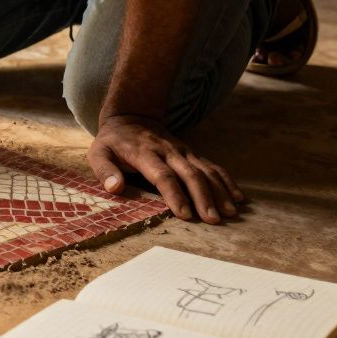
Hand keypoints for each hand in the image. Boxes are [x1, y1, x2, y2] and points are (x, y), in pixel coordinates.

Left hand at [88, 115, 243, 223]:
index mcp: (144, 154)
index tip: (184, 214)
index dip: (174, 194)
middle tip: (212, 221)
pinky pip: (213, 166)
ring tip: (230, 213)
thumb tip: (115, 188)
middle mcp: (168, 151)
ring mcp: (183, 151)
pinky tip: (238, 197)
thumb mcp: (98, 153)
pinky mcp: (192, 153)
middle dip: (203, 198)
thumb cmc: (112, 142)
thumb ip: (104, 170)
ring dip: (219, 192)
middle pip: (190, 174)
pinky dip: (226, 181)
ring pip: (206, 170)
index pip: (163, 175)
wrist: (131, 116)